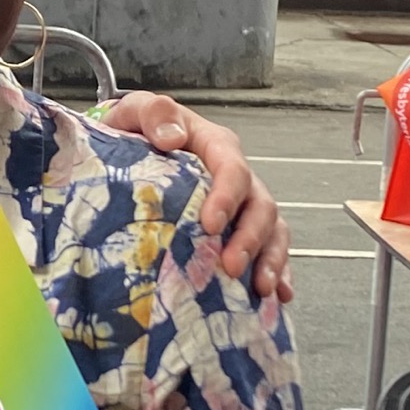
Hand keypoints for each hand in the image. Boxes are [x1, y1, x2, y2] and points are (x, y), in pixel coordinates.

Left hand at [105, 90, 291, 302]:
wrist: (132, 148)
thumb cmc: (138, 132)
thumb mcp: (138, 112)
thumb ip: (153, 113)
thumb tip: (170, 136)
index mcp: (215, 146)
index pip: (232, 168)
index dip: (227, 196)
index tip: (210, 225)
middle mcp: (236, 176)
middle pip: (260, 205)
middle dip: (250, 238)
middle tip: (231, 266)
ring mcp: (242, 205)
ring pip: (271, 230)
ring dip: (271, 260)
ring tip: (261, 289)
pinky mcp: (239, 229)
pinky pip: (268, 250)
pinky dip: (277, 272)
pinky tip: (275, 297)